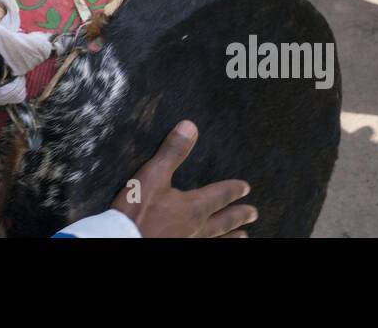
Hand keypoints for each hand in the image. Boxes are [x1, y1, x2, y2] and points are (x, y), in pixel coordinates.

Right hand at [113, 120, 257, 236]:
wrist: (124, 240)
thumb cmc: (137, 210)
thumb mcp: (153, 175)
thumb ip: (173, 152)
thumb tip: (190, 127)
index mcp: (193, 207)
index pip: (219, 195)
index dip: (233, 190)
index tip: (246, 187)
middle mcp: (197, 229)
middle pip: (223, 221)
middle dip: (238, 215)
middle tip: (253, 213)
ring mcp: (189, 243)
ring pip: (217, 239)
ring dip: (231, 237)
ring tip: (243, 236)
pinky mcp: (178, 250)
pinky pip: (204, 249)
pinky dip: (214, 246)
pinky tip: (212, 246)